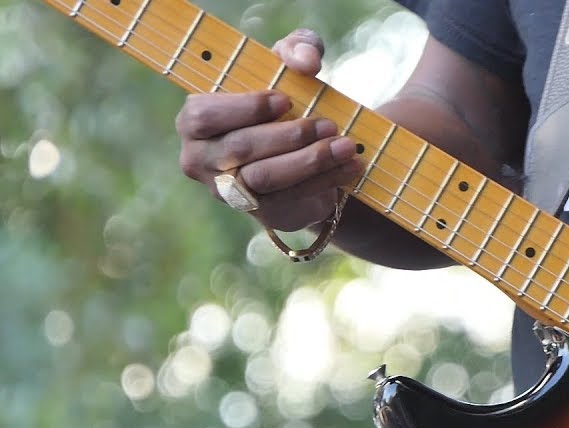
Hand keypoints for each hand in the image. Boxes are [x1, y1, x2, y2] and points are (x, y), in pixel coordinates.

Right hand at [176, 29, 361, 230]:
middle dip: (289, 136)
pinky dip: (325, 181)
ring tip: (345, 146)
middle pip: (240, 150)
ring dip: (310, 162)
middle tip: (329, 123)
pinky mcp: (263, 214)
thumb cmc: (286, 97)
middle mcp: (201, 161)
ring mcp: (230, 193)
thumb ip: (297, 48)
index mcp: (194, 122)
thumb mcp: (290, 63)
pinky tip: (351, 166)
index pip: (205, 117)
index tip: (287, 100)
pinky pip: (292, 200)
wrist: (303, 147)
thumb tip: (305, 62)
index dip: (246, 108)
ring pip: (266, 179)